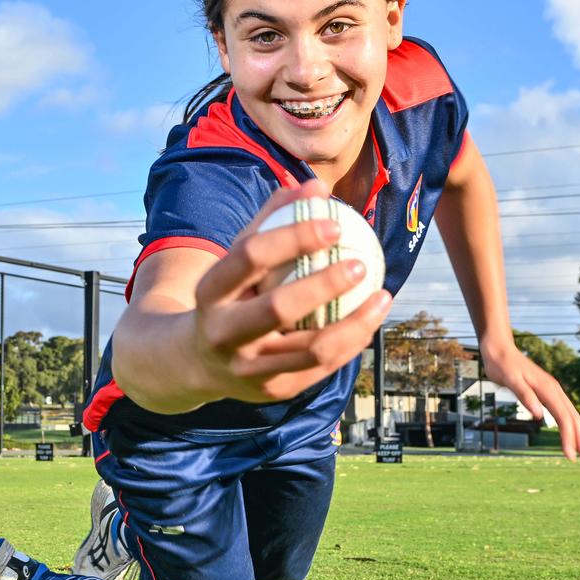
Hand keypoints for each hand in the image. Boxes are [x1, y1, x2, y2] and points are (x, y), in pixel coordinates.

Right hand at [192, 179, 392, 403]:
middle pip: (277, 308)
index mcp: (210, 293)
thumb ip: (272, 220)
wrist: (195, 362)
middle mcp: (224, 334)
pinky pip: (322, 367)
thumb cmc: (228, 295)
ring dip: (355, 323)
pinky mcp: (272, 392)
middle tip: (361, 264)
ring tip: (383, 296)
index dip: (294, 236)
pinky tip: (372, 319)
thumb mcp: (237, 257)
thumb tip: (315, 186)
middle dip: (323, 285)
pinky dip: (351, 343)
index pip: (250, 257)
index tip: (334, 223)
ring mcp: (248, 369)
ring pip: (312, 348)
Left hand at [483, 344, 579, 462]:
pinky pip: (564, 412)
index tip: (570, 456)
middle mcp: (554, 390)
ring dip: (579, 434)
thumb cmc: (502, 364)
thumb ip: (524, 395)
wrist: (499, 348)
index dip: (568, 438)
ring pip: (571, 415)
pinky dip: (570, 425)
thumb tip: (538, 414)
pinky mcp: (547, 392)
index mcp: (548, 389)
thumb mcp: (509, 379)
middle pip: (573, 418)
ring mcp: (552, 391)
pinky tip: (570, 435)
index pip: (564, 418)